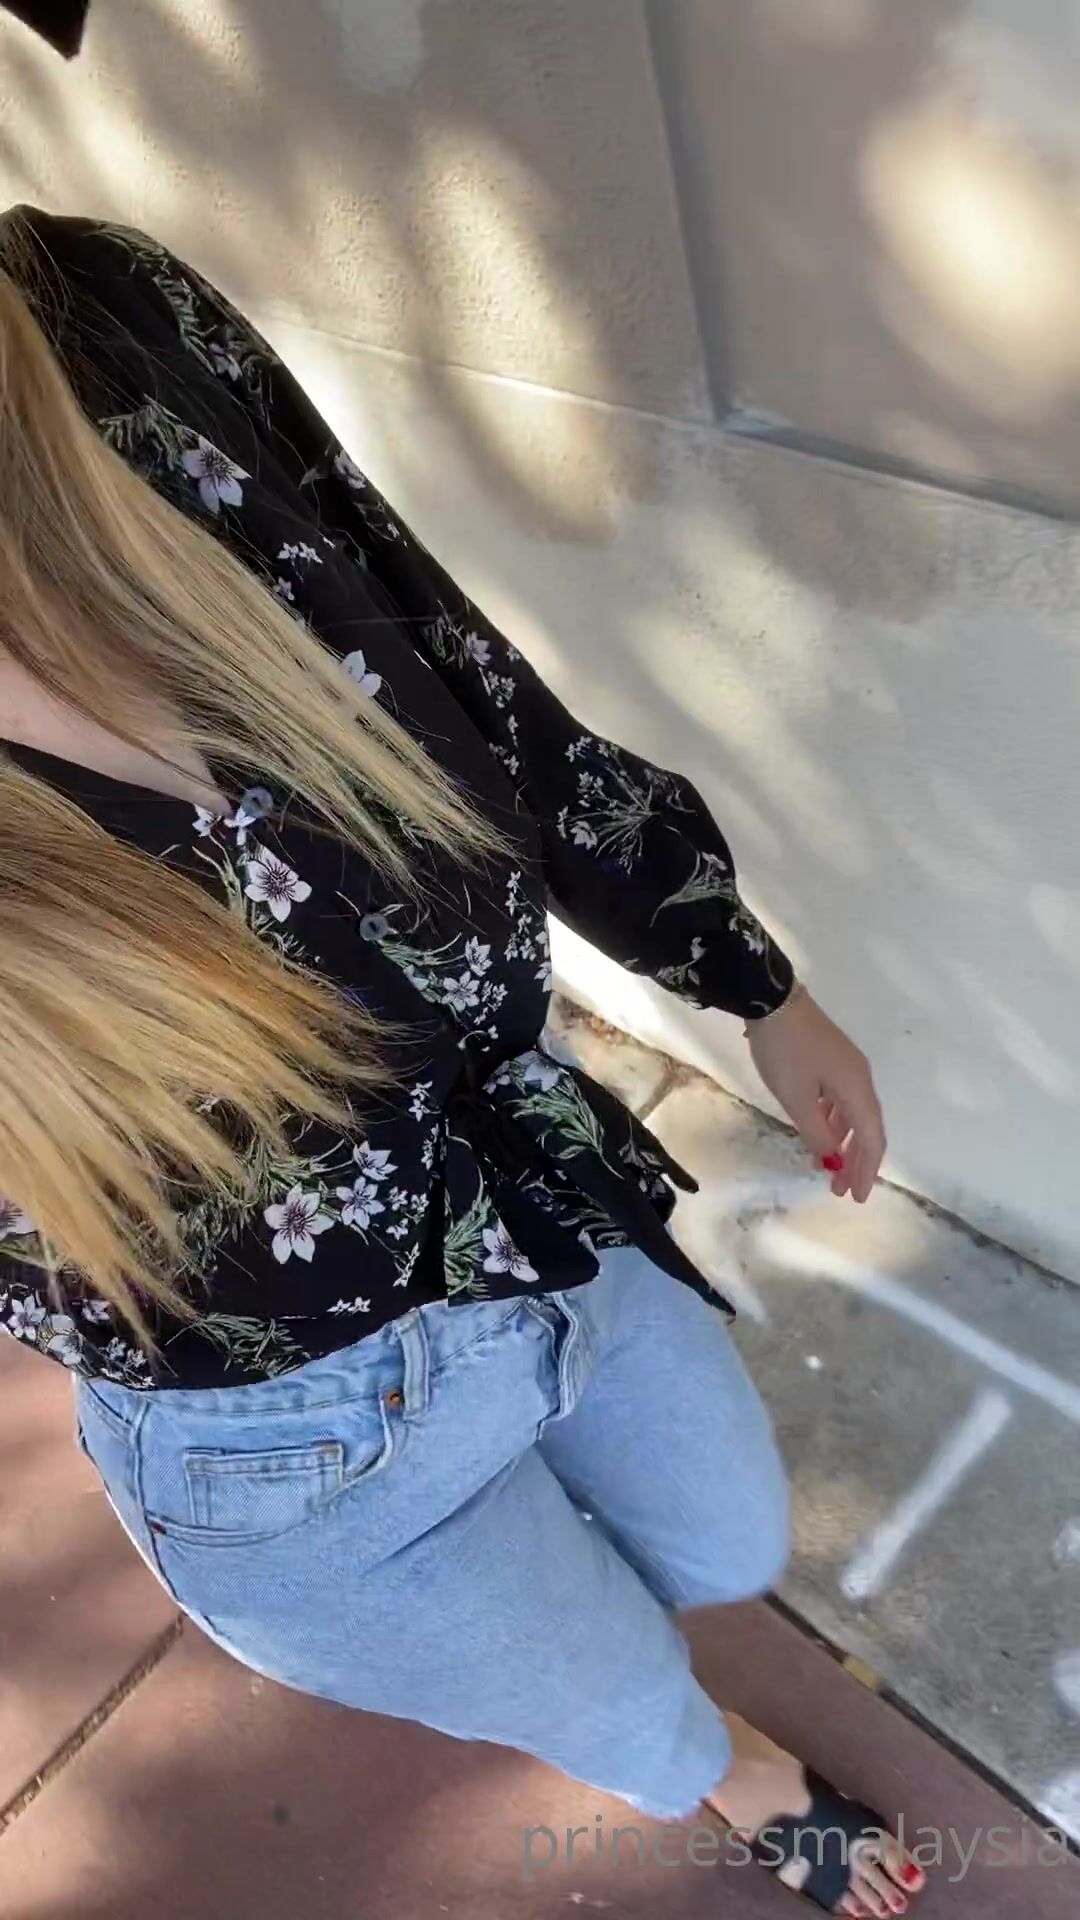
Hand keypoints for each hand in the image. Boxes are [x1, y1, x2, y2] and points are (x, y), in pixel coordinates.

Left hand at [746, 989, 884, 1201]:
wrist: (772, 999)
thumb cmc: (785, 1052)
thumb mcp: (797, 1098)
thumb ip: (817, 1132)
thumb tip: (832, 1160)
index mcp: (857, 1089)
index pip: (871, 1139)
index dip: (867, 1170)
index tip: (857, 1197)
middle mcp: (860, 1080)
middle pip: (867, 1129)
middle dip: (856, 1162)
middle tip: (842, 1191)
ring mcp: (846, 1068)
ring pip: (853, 1116)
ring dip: (844, 1145)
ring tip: (829, 1170)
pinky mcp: (831, 1061)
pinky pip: (840, 1102)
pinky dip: (833, 1125)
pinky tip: (821, 1137)